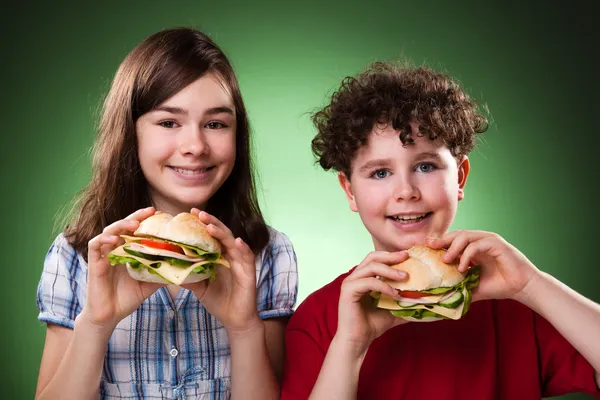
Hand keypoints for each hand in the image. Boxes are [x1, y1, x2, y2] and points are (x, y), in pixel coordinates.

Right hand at [81, 207, 164, 330]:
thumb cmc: (127, 298)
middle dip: (137, 216)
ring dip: (121, 224)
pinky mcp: (94, 263)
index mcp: (128, 250)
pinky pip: (95, 245)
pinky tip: (115, 238)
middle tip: (151, 211)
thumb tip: (183, 267)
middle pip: (124, 225)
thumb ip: (161, 273)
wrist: (109, 316)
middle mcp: (115, 249)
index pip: (136, 230)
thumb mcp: (149, 284)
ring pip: (109, 231)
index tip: (161, 214)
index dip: (146, 220)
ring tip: (135, 224)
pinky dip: (104, 239)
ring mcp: (103, 254)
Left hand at [181, 209, 260, 333]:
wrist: (234, 319)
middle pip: (221, 234)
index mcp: (219, 256)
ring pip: (232, 242)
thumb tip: (168, 267)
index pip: (211, 235)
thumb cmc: (218, 301)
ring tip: (210, 225)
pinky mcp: (249, 272)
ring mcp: (240, 262)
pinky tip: (237, 242)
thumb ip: (188, 275)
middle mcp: (230, 255)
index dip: (202, 224)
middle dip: (210, 222)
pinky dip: (243, 248)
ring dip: (222, 232)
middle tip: (198, 213)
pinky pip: (247, 257)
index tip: (189, 213)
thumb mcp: (199, 287)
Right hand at [335, 251, 409, 355]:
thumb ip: (404, 301)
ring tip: (405, 276)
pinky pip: (369, 282)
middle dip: (391, 256)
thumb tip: (426, 300)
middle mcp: (355, 277)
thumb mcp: (393, 309)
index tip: (408, 255)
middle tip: (407, 256)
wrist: (358, 341)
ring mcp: (350, 283)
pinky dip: (383, 285)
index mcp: (363, 278)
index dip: (391, 256)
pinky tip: (394, 293)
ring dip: (390, 270)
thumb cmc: (372, 325)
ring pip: (371, 267)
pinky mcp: (348, 291)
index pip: (377, 259)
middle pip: (372, 257)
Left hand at [426, 231, 539, 301]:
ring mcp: (488, 240)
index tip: (424, 248)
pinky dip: (467, 254)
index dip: (438, 243)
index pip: (452, 241)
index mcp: (472, 248)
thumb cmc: (499, 286)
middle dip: (441, 240)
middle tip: (428, 247)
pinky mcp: (497, 244)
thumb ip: (458, 287)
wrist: (522, 287)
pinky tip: (462, 267)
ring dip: (452, 247)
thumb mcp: (473, 286)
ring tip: (444, 260)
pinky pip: (477, 245)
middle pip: (456, 235)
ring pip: (465, 236)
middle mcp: (479, 241)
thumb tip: (440, 297)